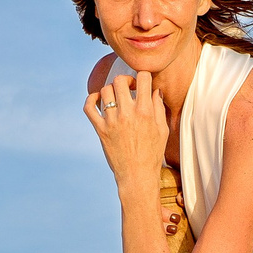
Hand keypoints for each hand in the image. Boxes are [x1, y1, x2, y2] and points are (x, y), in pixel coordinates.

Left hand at [83, 68, 167, 188]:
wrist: (137, 175)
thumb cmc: (153, 154)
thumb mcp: (163, 130)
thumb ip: (159, 107)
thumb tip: (154, 90)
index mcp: (145, 111)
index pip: (143, 78)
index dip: (143, 77)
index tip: (142, 84)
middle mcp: (127, 113)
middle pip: (120, 80)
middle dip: (125, 80)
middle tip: (128, 88)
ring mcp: (112, 121)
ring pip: (104, 90)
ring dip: (111, 90)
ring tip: (116, 98)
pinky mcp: (100, 129)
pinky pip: (89, 107)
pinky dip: (91, 99)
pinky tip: (97, 99)